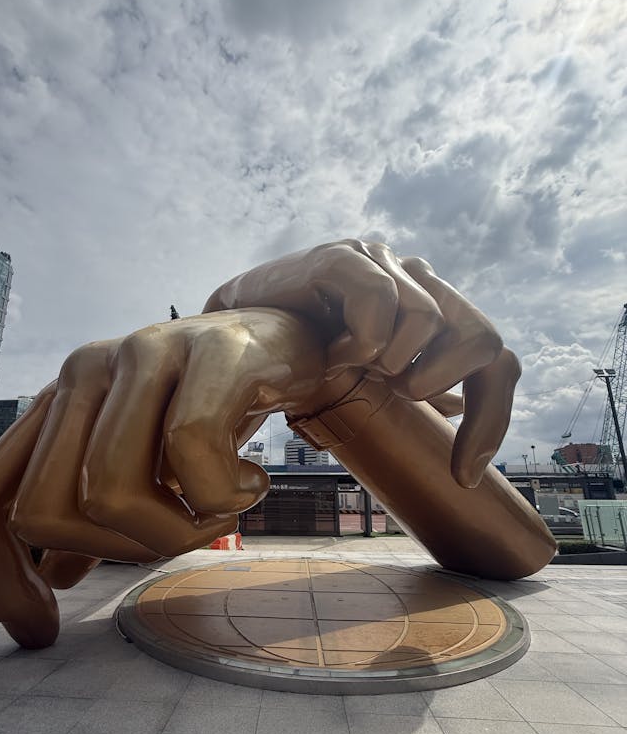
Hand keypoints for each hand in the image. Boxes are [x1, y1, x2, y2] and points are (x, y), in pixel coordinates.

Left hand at [0, 307, 329, 646]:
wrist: (288, 341)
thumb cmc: (212, 408)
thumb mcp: (142, 462)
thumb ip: (90, 509)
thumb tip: (52, 577)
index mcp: (56, 404)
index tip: (43, 629)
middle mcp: (83, 372)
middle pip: (40, 516)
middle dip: (114, 553)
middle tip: (178, 533)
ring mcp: (142, 355)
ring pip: (108, 493)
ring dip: (176, 532)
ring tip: (219, 507)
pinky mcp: (208, 352)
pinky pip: (191, 453)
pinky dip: (226, 496)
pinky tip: (250, 482)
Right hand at [204, 239, 519, 487]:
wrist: (238, 335)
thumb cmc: (306, 358)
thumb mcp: (369, 380)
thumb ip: (412, 383)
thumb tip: (454, 408)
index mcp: (435, 313)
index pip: (496, 363)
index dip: (490, 421)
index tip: (462, 477)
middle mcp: (418, 281)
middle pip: (484, 338)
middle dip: (443, 382)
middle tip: (393, 394)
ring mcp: (383, 262)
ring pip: (428, 321)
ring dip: (388, 362)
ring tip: (346, 365)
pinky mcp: (345, 256)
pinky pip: (379, 299)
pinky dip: (358, 341)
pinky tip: (329, 352)